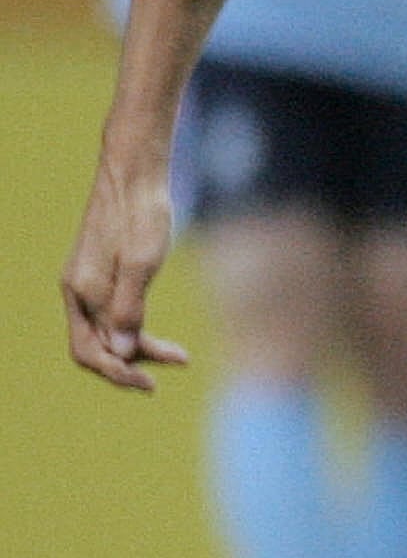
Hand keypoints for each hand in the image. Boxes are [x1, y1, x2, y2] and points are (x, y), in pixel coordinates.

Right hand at [61, 160, 188, 391]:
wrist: (135, 174)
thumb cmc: (141, 214)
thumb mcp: (142, 263)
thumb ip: (129, 307)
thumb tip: (119, 352)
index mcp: (82, 290)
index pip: (90, 352)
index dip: (119, 372)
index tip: (152, 383)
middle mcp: (78, 290)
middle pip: (95, 348)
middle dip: (128, 365)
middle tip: (169, 372)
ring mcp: (88, 282)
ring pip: (105, 332)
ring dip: (136, 348)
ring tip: (178, 356)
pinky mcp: (102, 274)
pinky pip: (112, 315)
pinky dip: (135, 329)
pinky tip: (160, 335)